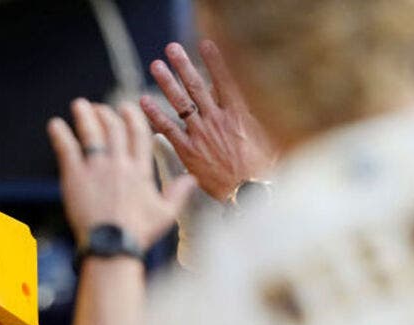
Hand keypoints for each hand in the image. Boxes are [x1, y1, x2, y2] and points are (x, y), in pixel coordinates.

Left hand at [48, 99, 196, 248]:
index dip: (132, 117)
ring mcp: (97, 169)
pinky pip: (67, 149)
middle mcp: (120, 164)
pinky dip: (60, 135)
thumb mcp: (166, 214)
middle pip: (113, 128)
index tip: (126, 108)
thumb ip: (178, 193)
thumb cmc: (138, 234)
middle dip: (107, 113)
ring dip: (85, 116)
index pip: (138, 134)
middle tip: (99, 107)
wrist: (112, 246)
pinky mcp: (75, 177)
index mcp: (140, 171)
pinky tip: (55, 125)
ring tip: (79, 105)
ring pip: (91, 133)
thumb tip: (193, 179)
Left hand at [140, 40, 274, 201]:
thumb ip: (256, 117)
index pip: (225, 80)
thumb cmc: (263, 168)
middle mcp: (218, 120)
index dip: (215, 61)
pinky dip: (155, 115)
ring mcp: (202, 134)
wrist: (249, 192)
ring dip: (167, 83)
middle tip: (172, 49)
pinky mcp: (189, 151)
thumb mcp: (269, 136)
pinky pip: (168, 129)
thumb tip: (255, 102)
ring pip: (181, 103)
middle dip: (184, 66)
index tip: (205, 44)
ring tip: (156, 66)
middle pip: (198, 87)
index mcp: (239, 114)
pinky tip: (144, 102)